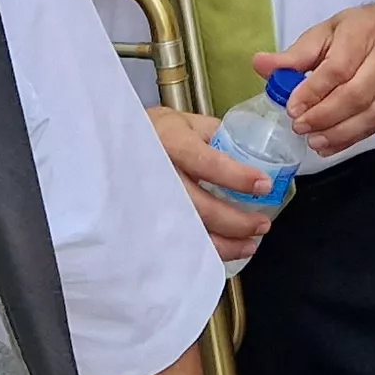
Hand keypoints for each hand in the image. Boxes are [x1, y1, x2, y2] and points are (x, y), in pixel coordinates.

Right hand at [149, 105, 270, 261]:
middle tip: (262, 225)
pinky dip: (202, 252)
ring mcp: (147, 202)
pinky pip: (175, 244)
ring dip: (225, 243)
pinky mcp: (143, 223)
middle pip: (200, 206)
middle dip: (237, 221)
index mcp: (170, 142)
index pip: (207, 163)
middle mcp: (157, 173)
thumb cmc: (153, 133)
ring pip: (188, 232)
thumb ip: (217, 135)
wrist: (111, 149)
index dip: (237, 177)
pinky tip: (222, 251)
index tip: (263, 185)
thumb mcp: (184, 122)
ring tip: (249, 244)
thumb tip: (254, 153)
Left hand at [255, 0, 374, 154]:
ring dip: (339, 133)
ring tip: (314, 140)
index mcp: (363, 33)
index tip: (292, 107)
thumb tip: (261, 65)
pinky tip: (332, 144)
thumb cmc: (363, 29)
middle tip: (300, 126)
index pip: (338, 68)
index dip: (314, 91)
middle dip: (324, 116)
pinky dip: (353, 138)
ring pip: (372, 114)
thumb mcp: (327, 31)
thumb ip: (295, 54)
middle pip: (356, 95)